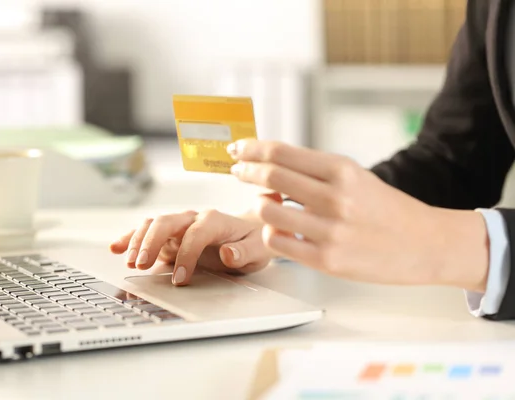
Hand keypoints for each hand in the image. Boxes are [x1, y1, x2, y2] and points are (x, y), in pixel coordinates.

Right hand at [109, 197, 280, 285]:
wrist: (250, 233)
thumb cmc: (255, 241)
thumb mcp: (259, 249)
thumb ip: (244, 252)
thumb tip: (227, 254)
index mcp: (216, 220)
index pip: (196, 232)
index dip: (187, 254)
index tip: (182, 278)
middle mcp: (194, 218)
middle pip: (167, 222)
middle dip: (151, 242)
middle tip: (141, 265)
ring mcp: (179, 226)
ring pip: (153, 224)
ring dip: (138, 241)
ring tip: (129, 262)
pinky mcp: (170, 236)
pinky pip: (146, 232)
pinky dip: (130, 238)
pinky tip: (115, 247)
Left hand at [227, 139, 489, 291]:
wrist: (426, 244)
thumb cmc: (386, 209)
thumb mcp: (356, 177)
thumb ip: (315, 171)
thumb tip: (269, 164)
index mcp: (342, 170)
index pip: (281, 152)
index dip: (252, 148)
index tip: (238, 148)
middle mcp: (335, 198)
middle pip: (270, 176)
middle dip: (245, 170)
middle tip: (238, 170)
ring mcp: (330, 231)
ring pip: (267, 210)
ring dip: (258, 203)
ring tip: (265, 202)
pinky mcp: (326, 261)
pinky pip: (278, 242)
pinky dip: (271, 231)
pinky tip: (279, 227)